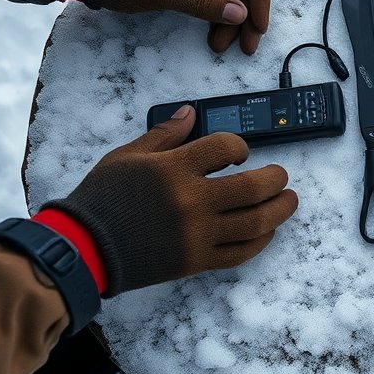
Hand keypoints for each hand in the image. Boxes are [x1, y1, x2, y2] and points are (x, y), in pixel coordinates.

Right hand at [42, 106, 297, 295]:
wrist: (84, 247)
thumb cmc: (103, 198)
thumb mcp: (127, 156)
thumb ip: (164, 135)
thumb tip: (191, 112)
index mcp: (174, 169)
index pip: (226, 147)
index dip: (240, 146)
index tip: (239, 152)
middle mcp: (192, 201)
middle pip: (253, 187)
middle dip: (276, 179)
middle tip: (281, 176)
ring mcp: (197, 234)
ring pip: (256, 222)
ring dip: (281, 209)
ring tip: (289, 200)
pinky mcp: (197, 261)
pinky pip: (241, 253)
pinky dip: (261, 241)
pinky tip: (267, 231)